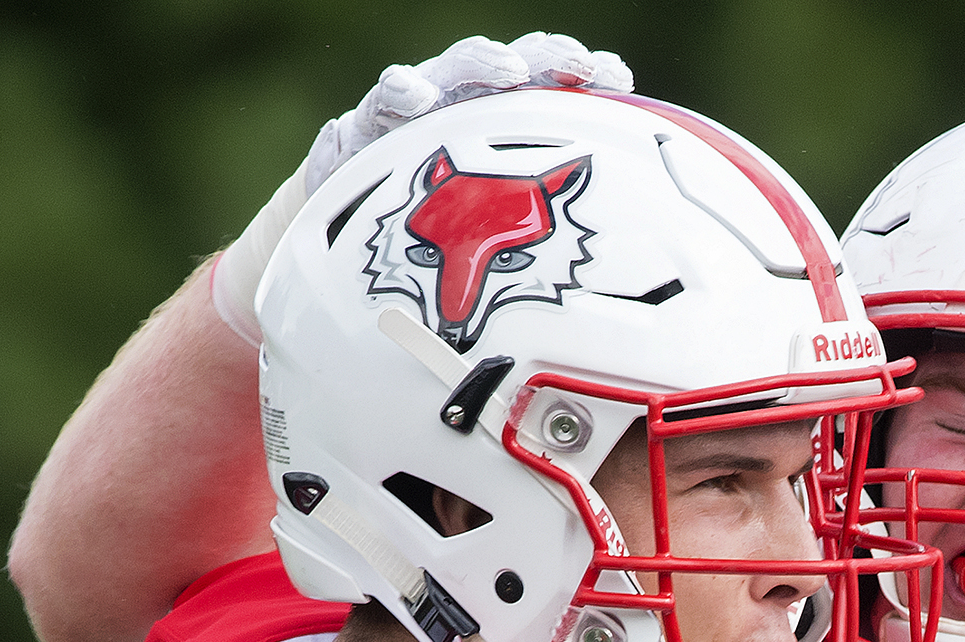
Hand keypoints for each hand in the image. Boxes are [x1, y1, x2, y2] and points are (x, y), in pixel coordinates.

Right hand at [212, 32, 635, 342]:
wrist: (347, 246)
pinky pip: (380, 106)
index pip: (546, 84)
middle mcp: (459, 108)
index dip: (580, 73)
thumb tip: (616, 262)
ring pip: (450, 72)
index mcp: (498, 124)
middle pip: (506, 68)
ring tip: (508, 70)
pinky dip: (398, 95)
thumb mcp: (495, 238)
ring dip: (481, 64)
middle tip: (575, 65)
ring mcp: (412, 114)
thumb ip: (541, 235)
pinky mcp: (361, 131)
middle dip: (544, 58)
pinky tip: (414, 97)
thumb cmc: (432, 236)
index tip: (616, 77)